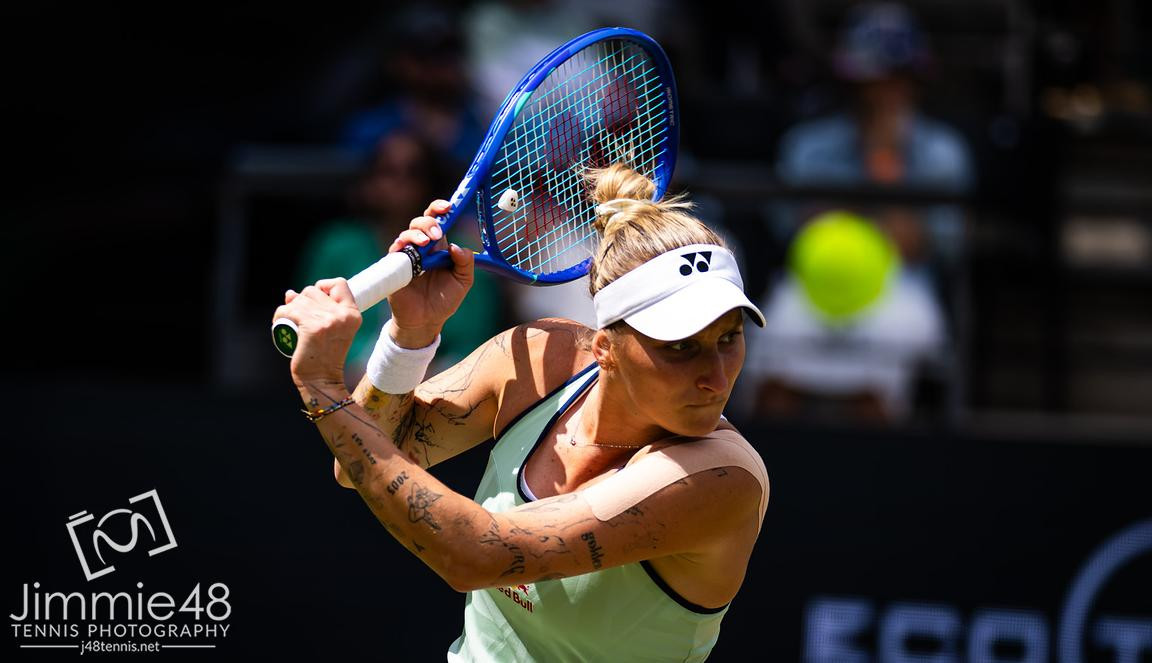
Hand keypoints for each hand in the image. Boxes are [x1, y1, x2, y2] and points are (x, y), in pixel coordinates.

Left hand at [273, 279, 361, 386]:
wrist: (321, 381)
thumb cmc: (323, 357)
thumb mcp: (330, 329)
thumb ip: (317, 309)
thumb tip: (290, 293)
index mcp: (353, 315)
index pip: (339, 283)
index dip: (323, 287)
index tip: (315, 301)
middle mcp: (343, 315)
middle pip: (313, 290)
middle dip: (300, 302)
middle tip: (298, 319)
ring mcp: (329, 321)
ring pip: (298, 300)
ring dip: (288, 309)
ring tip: (289, 323)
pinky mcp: (312, 328)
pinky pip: (288, 311)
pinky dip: (279, 316)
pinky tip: (279, 323)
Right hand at [386, 199, 474, 347]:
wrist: (426, 321)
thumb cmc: (444, 300)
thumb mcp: (463, 281)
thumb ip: (465, 263)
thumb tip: (458, 246)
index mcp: (439, 246)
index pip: (437, 220)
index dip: (440, 209)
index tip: (448, 206)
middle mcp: (422, 247)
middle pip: (421, 222)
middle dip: (430, 222)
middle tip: (438, 235)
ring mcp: (407, 255)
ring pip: (407, 233)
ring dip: (417, 233)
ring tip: (427, 243)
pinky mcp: (395, 266)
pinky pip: (395, 250)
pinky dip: (401, 245)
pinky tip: (408, 248)